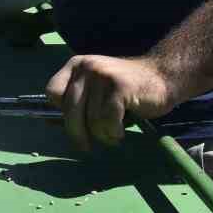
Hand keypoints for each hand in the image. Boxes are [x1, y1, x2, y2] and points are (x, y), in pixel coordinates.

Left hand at [45, 54, 178, 148]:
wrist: (163, 77)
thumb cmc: (127, 90)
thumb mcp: (96, 91)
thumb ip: (77, 103)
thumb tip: (50, 123)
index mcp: (76, 65)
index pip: (52, 92)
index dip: (61, 112)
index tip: (76, 122)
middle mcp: (86, 67)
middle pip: (69, 110)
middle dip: (78, 134)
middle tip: (86, 147)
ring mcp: (102, 76)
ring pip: (91, 120)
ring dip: (102, 135)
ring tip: (113, 133)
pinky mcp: (119, 88)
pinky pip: (107, 121)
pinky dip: (114, 133)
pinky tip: (120, 131)